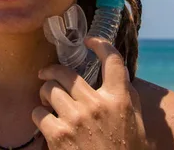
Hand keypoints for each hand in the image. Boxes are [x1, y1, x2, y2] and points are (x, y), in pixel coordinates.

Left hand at [32, 37, 148, 148]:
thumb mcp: (135, 125)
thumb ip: (126, 98)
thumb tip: (118, 76)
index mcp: (119, 99)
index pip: (112, 60)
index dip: (100, 44)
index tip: (90, 40)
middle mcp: (97, 104)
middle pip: (67, 72)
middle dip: (53, 71)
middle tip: (47, 74)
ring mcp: (76, 118)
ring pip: (49, 89)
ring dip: (45, 93)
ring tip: (46, 100)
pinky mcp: (57, 134)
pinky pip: (38, 113)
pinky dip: (39, 117)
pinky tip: (46, 123)